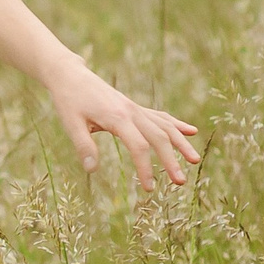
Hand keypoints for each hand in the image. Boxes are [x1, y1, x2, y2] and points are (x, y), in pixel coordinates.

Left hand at [47, 65, 199, 190]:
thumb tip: (92, 170)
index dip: (145, 168)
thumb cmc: (69, 101)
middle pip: (158, 137)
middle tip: (181, 182)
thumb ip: (83, 146)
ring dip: (181, 143)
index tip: (149, 188)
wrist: (71, 75)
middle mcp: (132, 111)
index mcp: (117, 117)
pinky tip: (191, 131)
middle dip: (171, 160)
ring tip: (195, 161)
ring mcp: (135, 108)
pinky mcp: (135, 107)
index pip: (138, 146)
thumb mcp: (71, 124)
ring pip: (164, 126)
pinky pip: (160, 116)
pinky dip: (176, 125)